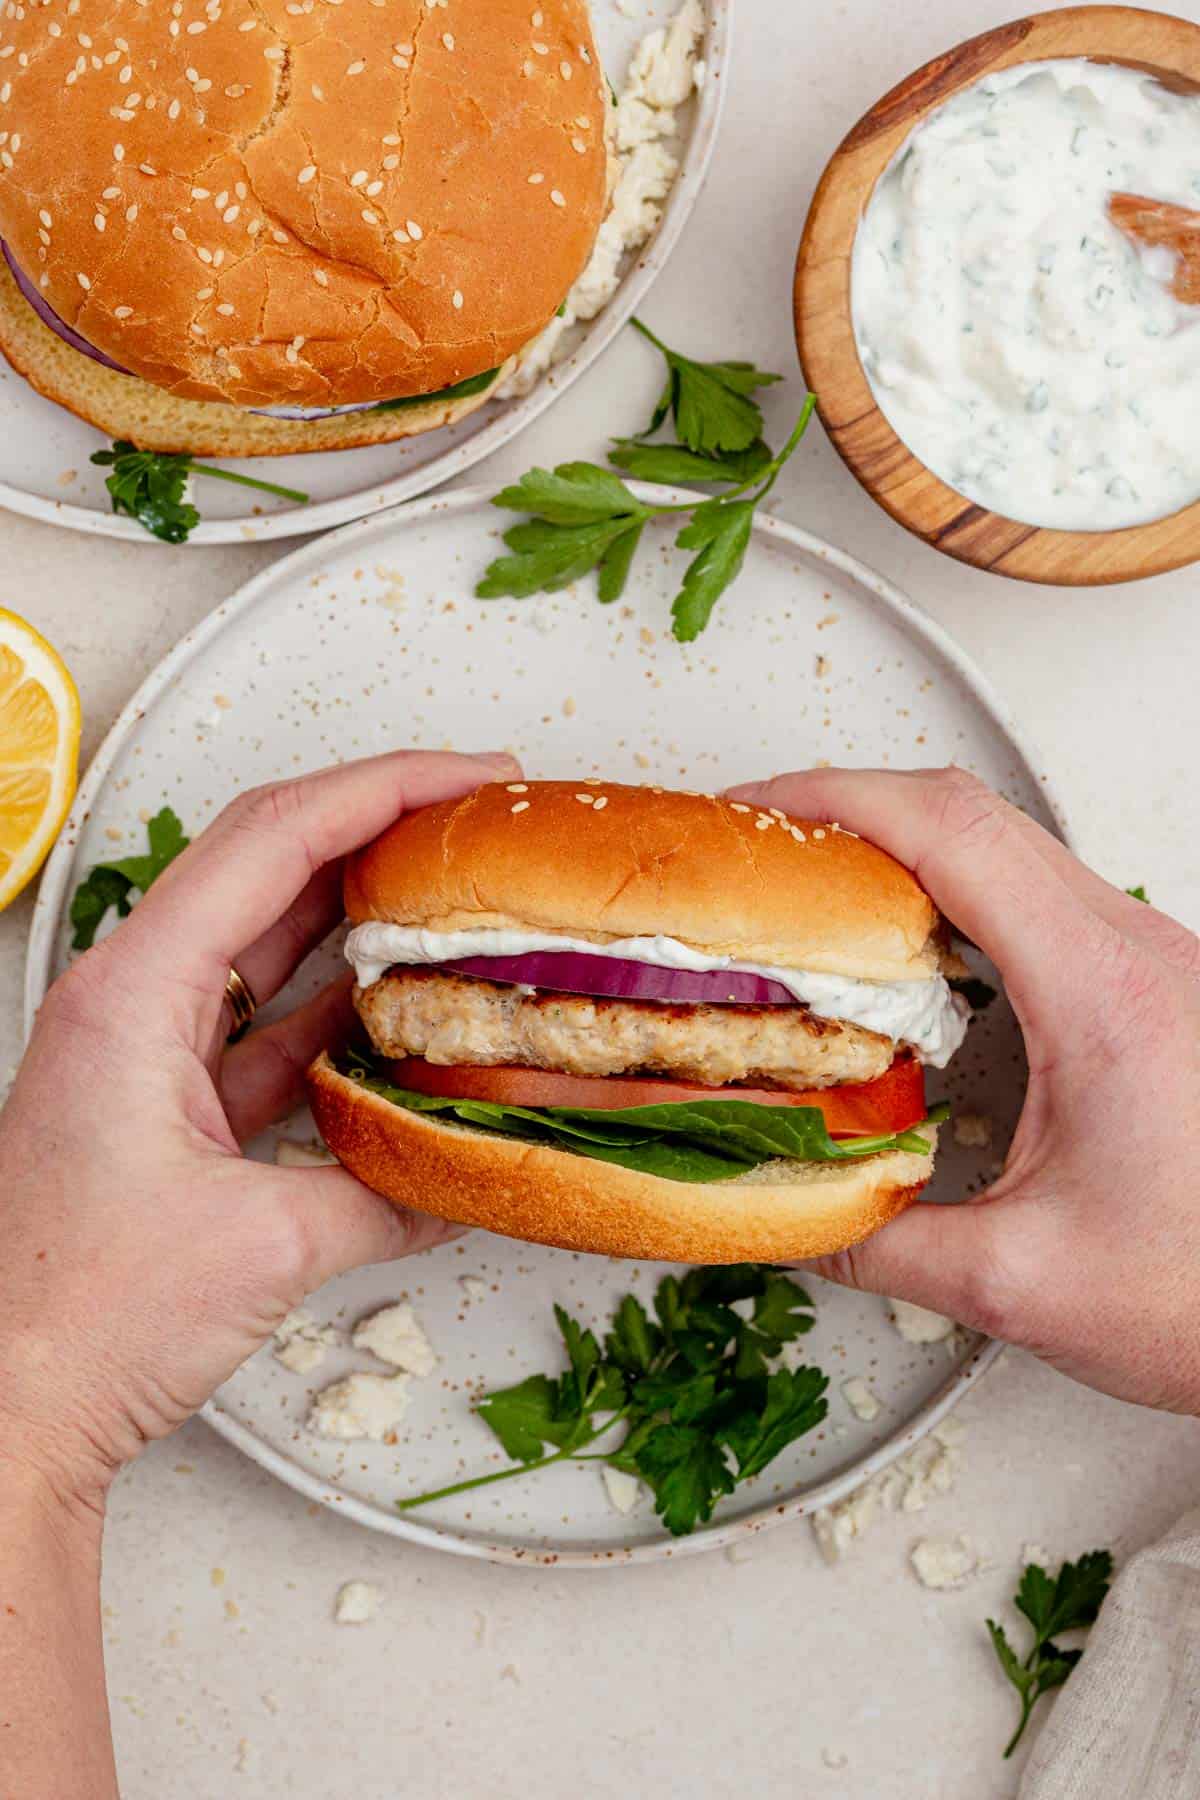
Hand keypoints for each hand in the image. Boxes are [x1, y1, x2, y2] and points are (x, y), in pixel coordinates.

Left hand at [0, 748, 518, 1509]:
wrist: (6, 1410)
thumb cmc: (76, 1321)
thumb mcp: (265, 1247)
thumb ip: (387, 1195)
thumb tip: (467, 1174)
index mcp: (133, 993)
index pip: (273, 840)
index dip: (383, 790)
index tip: (468, 777)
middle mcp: (131, 1000)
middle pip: (267, 863)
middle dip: (376, 824)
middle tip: (473, 813)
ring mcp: (145, 1049)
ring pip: (267, 940)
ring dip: (360, 913)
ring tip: (452, 893)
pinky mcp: (165, 1104)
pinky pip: (264, 1025)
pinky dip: (336, 1010)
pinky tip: (401, 1013)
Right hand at [730, 767, 1199, 1413]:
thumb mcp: (1026, 1283)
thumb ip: (885, 1244)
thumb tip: (797, 1214)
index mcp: (1103, 991)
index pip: (949, 831)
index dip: (832, 802)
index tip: (754, 816)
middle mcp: (1136, 952)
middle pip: (971, 811)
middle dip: (848, 810)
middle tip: (763, 849)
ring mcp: (1151, 960)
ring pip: (1008, 847)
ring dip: (903, 852)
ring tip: (818, 895)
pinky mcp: (1152, 987)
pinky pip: (1036, 899)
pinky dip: (951, 900)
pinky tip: (911, 961)